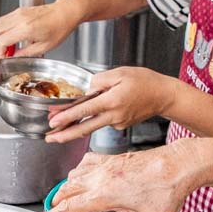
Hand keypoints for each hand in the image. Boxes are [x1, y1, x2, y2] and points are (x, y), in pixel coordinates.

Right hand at [0, 0, 81, 57]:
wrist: (65, 13)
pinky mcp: (19, 11)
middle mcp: (19, 18)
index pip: (1, 40)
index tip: (2, 58)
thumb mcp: (44, 47)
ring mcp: (18, 13)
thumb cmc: (59, 28)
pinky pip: (2, 20)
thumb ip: (25, 54)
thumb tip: (13, 57)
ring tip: (1, 48)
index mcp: (26, 28)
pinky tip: (8, 40)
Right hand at [36, 148, 199, 211]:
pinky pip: (86, 164)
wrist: (178, 165)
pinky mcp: (112, 159)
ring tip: (71, 206)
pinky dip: (80, 174)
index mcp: (103, 194)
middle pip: (65, 192)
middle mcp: (100, 177)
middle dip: (56, 209)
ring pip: (73, 177)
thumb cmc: (165, 189)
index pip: (66, 209)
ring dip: (67, 191)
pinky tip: (86, 181)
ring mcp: (105, 165)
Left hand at [46, 67, 177, 144]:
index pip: (85, 110)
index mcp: (112, 101)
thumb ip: (99, 81)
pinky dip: (92, 119)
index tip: (53, 121)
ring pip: (91, 127)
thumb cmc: (145, 81)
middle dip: (65, 135)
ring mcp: (117, 123)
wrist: (163, 96)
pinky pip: (102, 122)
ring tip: (57, 133)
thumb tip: (85, 90)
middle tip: (49, 139)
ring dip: (73, 130)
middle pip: (85, 128)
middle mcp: (114, 115)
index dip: (67, 116)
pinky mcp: (120, 125)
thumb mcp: (120, 73)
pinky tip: (88, 114)